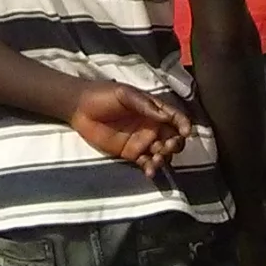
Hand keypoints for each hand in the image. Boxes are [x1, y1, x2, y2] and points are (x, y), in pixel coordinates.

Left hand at [69, 82, 191, 176]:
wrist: (79, 108)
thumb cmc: (103, 95)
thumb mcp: (125, 94)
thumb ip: (145, 105)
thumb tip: (166, 117)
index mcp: (153, 109)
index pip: (174, 118)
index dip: (183, 124)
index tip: (185, 132)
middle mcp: (151, 126)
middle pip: (172, 138)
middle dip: (175, 144)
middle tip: (167, 146)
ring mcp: (142, 141)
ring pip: (162, 153)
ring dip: (164, 158)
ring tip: (156, 160)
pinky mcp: (131, 154)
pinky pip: (146, 163)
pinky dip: (151, 168)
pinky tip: (149, 171)